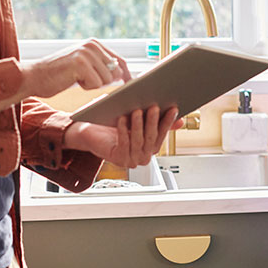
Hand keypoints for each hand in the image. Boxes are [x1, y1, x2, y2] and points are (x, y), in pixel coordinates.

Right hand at [24, 39, 130, 98]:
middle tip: (83, 79)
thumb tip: (124, 75)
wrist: (34, 76)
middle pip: (115, 72)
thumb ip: (101, 66)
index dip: (125, 75)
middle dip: (103, 81)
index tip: (129, 85)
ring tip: (76, 78)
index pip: (119, 61)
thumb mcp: (83, 65)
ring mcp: (86, 53)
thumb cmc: (59, 75)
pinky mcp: (81, 63)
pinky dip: (86, 87)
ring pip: (106, 79)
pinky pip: (96, 84)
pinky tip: (72, 80)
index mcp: (94, 43)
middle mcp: (92, 45)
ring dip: (93, 84)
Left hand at [63, 105, 180, 167]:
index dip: (168, 121)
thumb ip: (156, 119)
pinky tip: (122, 119)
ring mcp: (132, 160)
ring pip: (138, 141)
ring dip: (138, 125)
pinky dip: (123, 131)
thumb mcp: (137, 119)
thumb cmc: (114, 123)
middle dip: (153, 121)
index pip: (162, 133)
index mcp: (150, 147)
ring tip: (137, 110)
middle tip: (154, 107)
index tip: (173, 108)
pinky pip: (123, 144)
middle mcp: (143, 156)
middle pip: (151, 137)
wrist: (90, 133)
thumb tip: (177, 115)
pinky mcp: (119, 160)